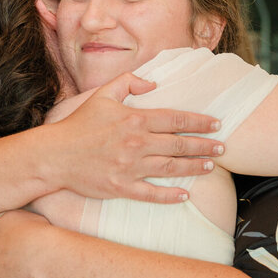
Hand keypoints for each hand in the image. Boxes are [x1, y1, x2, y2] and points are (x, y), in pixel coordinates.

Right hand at [51, 73, 222, 203]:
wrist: (54, 155)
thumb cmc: (79, 125)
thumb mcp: (102, 94)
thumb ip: (129, 82)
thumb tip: (153, 83)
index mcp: (135, 119)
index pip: (176, 119)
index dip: (199, 121)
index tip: (217, 124)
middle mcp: (137, 143)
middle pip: (180, 144)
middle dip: (205, 146)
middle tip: (223, 148)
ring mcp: (130, 167)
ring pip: (171, 168)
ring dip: (194, 168)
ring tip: (211, 167)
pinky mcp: (122, 187)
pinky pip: (151, 193)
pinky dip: (170, 195)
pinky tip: (185, 195)